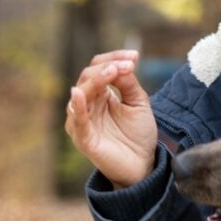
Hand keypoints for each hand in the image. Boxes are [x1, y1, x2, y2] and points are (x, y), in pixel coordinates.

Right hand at [66, 50, 157, 188]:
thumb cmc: (138, 134)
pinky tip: (80, 94)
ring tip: (112, 72)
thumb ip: (129, 83)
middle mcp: (87, 105)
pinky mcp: (83, 139)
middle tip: (127, 66)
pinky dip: (77, 107)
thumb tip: (123, 63)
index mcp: (100, 94)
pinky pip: (77, 121)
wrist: (143, 165)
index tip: (134, 56)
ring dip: (96, 81)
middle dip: (107, 68)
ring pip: (81, 94)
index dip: (114, 58)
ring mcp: (83, 121)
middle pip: (88, 77)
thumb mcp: (138, 102)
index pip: (98, 67)